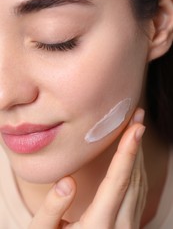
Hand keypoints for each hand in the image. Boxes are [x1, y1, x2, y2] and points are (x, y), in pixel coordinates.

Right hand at [29, 108, 147, 228]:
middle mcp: (120, 227)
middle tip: (137, 118)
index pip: (117, 180)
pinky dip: (137, 171)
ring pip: (139, 185)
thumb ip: (52, 209)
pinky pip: (139, 194)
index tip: (136, 128)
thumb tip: (68, 180)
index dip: (128, 151)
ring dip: (138, 156)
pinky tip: (133, 159)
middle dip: (136, 145)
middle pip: (133, 178)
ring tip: (135, 132)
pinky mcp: (129, 228)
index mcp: (98, 226)